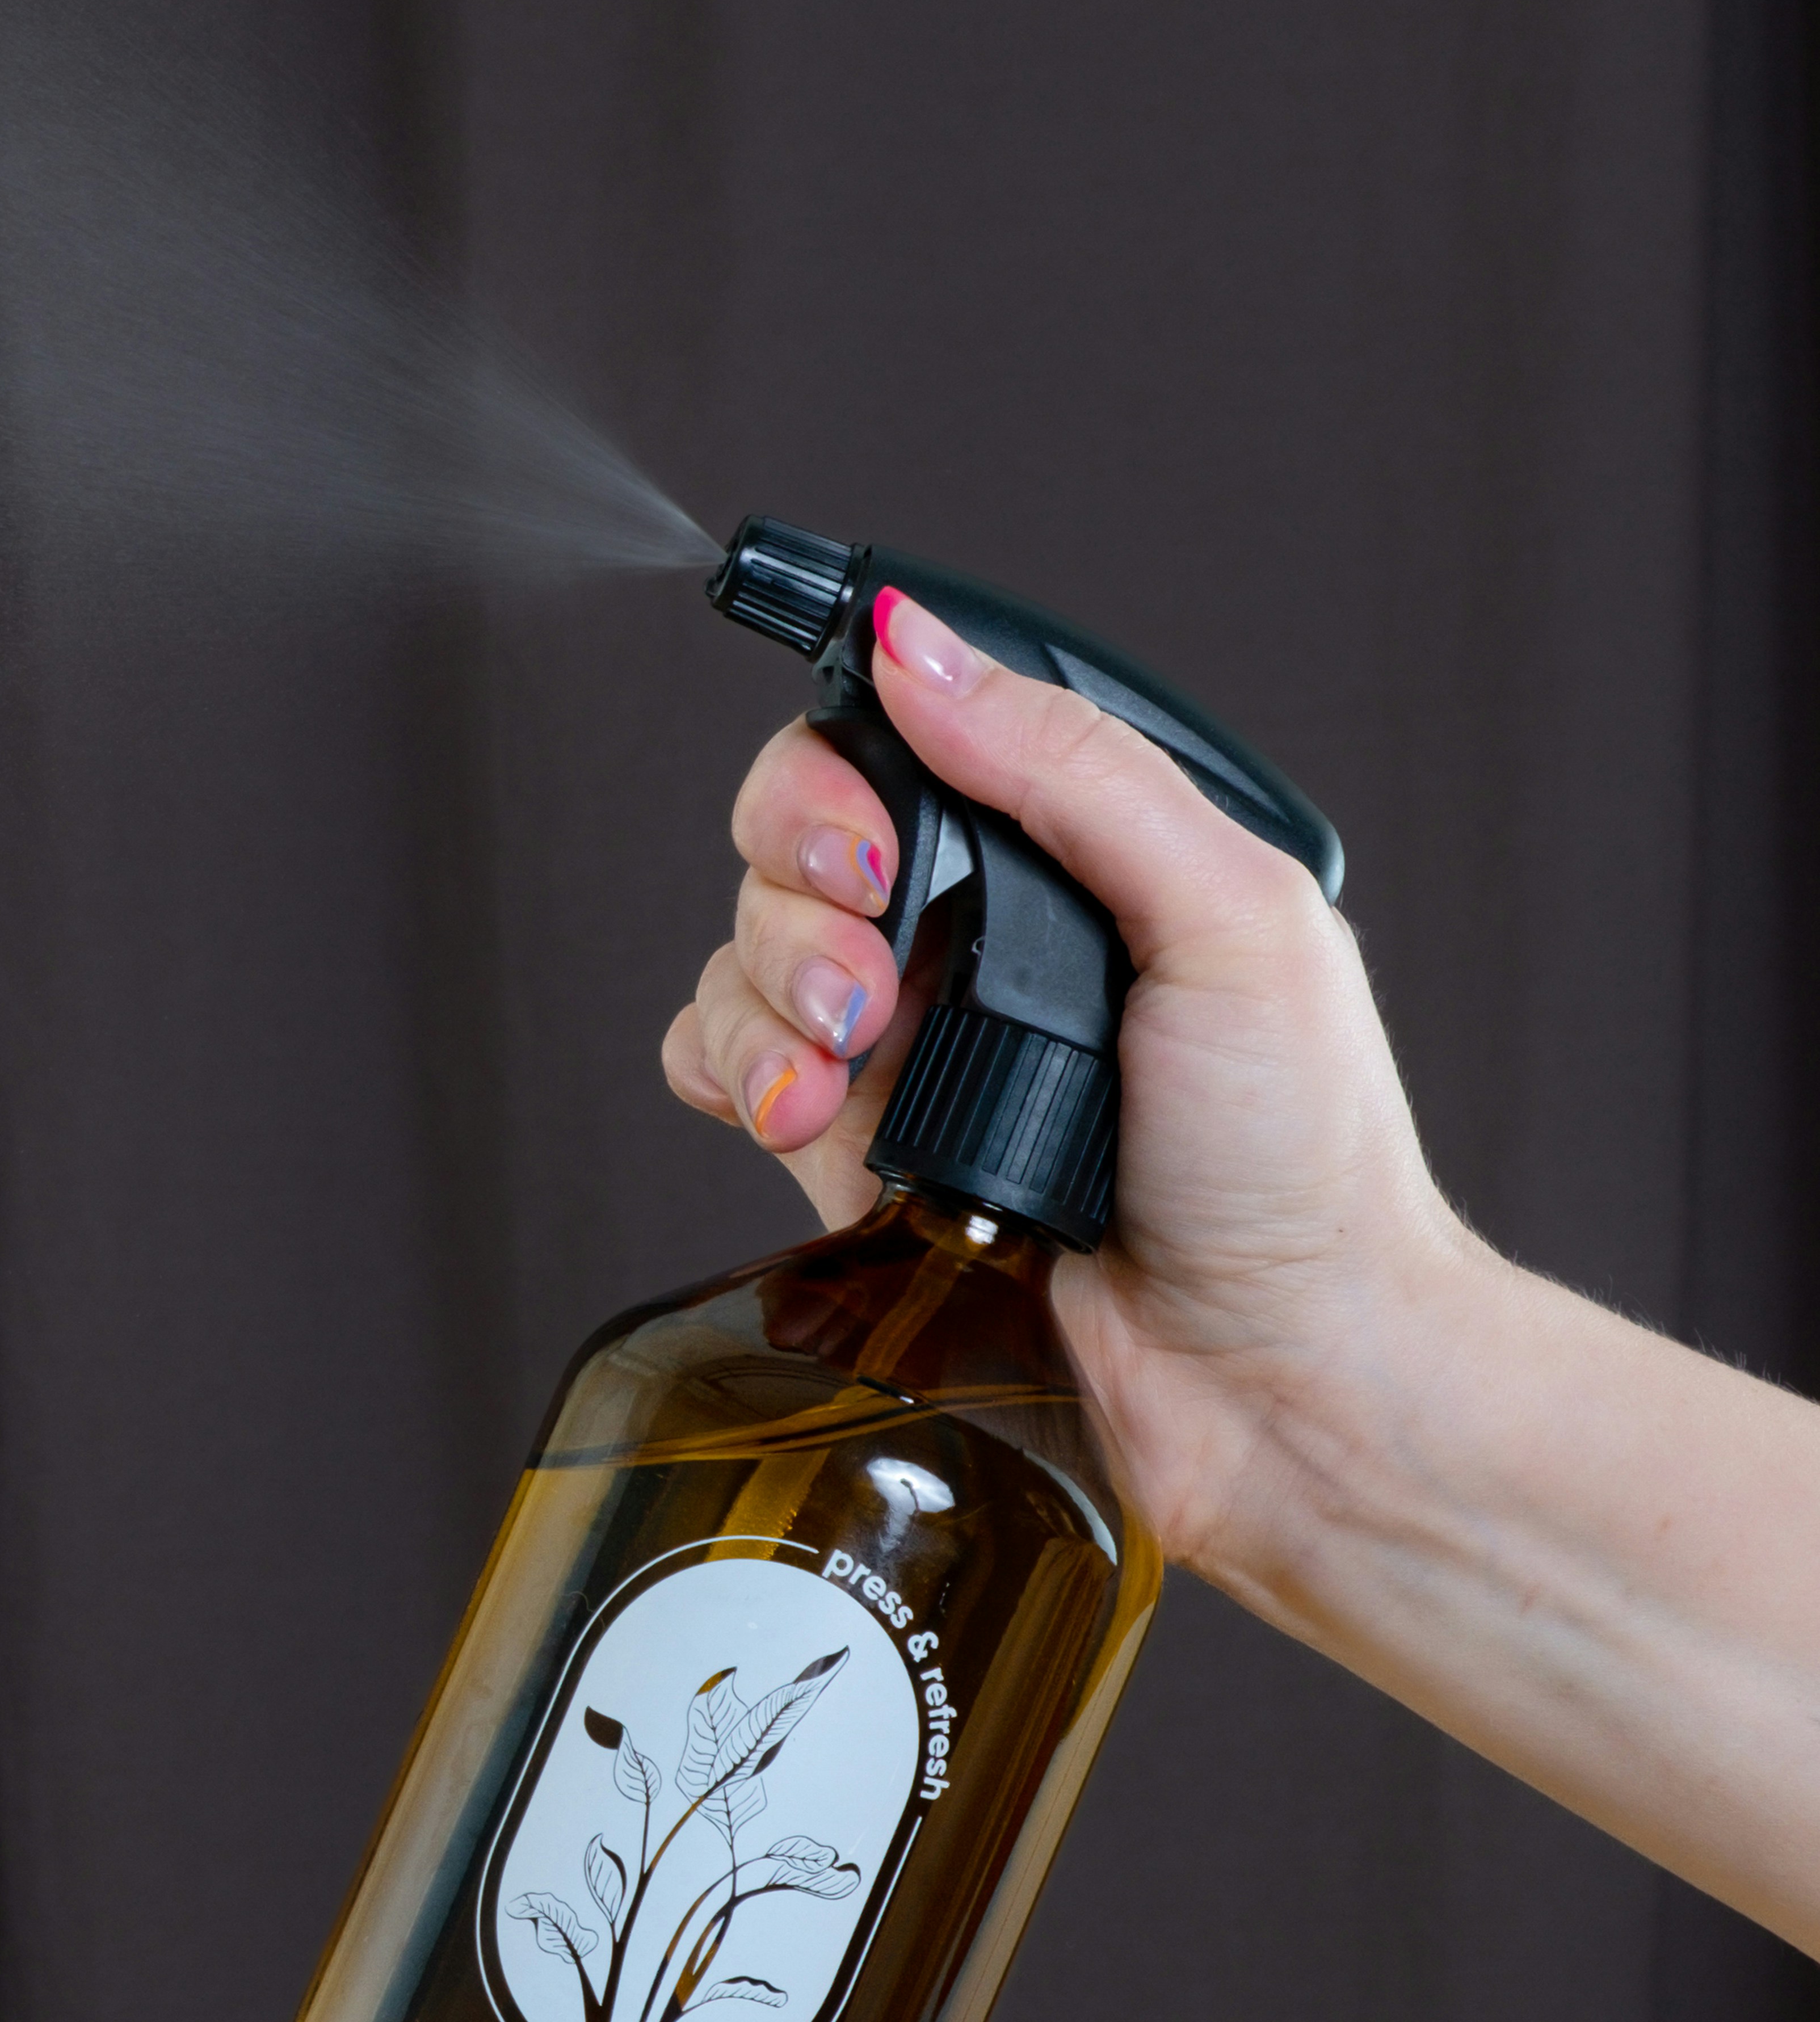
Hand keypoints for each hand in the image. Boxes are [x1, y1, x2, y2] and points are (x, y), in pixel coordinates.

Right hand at [663, 586, 1475, 1581]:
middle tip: (869, 969)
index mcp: (1078, 857)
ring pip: (744, 951)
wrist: (1280, 1379)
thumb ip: (1073, 769)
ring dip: (763, 994)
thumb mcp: (1231, 917)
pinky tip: (798, 1115)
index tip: (872, 839)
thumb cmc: (1300, 1164)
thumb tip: (918, 642)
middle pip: (795, 837)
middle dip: (795, 886)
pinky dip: (731, 1072)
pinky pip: (722, 1067)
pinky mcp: (855, 1157)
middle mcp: (981, 940)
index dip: (845, 769)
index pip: (902, 741)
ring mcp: (910, 1048)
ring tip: (842, 1067)